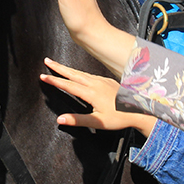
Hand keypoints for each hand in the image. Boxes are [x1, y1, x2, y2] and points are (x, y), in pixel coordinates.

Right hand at [41, 58, 157, 135]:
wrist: (139, 110)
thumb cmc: (119, 117)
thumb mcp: (98, 122)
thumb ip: (78, 120)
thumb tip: (60, 119)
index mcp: (91, 93)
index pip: (69, 85)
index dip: (55, 81)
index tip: (43, 76)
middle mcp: (96, 84)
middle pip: (73, 74)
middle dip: (59, 67)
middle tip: (47, 61)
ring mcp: (102, 81)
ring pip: (81, 73)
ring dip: (68, 69)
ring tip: (57, 65)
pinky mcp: (107, 81)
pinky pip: (89, 74)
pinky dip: (79, 72)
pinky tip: (78, 74)